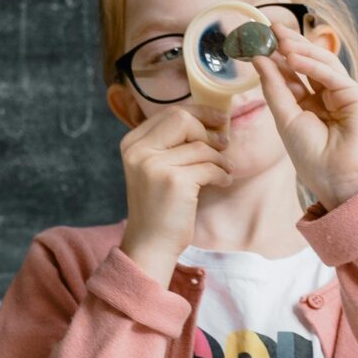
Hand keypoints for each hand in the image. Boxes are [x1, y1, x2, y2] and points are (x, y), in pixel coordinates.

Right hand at [117, 106, 230, 283]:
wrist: (150, 244)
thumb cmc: (159, 206)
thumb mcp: (155, 168)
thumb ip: (171, 143)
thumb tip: (209, 120)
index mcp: (132, 143)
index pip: (170, 113)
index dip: (199, 113)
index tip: (219, 119)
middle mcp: (139, 150)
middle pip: (183, 120)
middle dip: (208, 132)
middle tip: (223, 145)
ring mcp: (154, 165)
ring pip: (201, 146)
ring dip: (220, 159)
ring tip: (224, 170)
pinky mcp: (174, 181)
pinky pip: (209, 166)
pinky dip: (222, 174)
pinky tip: (222, 182)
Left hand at [253, 25, 357, 209]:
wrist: (336, 180)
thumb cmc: (312, 156)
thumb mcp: (285, 118)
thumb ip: (274, 87)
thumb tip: (259, 58)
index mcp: (310, 103)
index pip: (294, 72)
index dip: (278, 56)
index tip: (260, 39)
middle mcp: (327, 96)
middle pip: (309, 63)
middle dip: (291, 44)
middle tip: (272, 29)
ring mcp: (343, 95)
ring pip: (323, 64)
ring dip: (301, 50)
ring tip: (280, 40)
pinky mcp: (357, 97)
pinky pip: (333, 75)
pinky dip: (313, 65)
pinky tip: (294, 57)